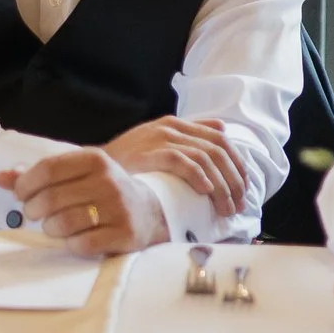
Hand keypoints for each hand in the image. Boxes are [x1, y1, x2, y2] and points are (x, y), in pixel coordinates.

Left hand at [0, 150, 167, 255]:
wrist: (148, 211)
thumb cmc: (101, 190)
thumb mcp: (75, 174)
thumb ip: (38, 175)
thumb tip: (1, 177)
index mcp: (94, 159)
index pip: (47, 169)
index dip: (26, 185)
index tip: (21, 194)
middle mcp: (108, 181)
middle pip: (51, 198)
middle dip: (34, 210)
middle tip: (36, 214)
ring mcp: (118, 208)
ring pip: (64, 223)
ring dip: (50, 228)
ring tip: (53, 226)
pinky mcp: (125, 235)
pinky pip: (83, 244)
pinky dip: (71, 244)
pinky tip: (73, 239)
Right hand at [102, 116, 251, 219]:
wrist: (91, 168)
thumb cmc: (125, 163)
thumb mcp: (155, 144)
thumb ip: (186, 138)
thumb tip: (221, 132)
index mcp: (175, 124)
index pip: (220, 138)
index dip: (236, 164)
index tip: (242, 187)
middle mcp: (171, 127)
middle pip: (219, 150)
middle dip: (234, 179)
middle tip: (238, 204)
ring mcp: (162, 138)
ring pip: (208, 158)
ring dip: (222, 186)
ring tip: (225, 208)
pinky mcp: (152, 152)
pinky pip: (186, 163)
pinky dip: (201, 178)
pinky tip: (206, 193)